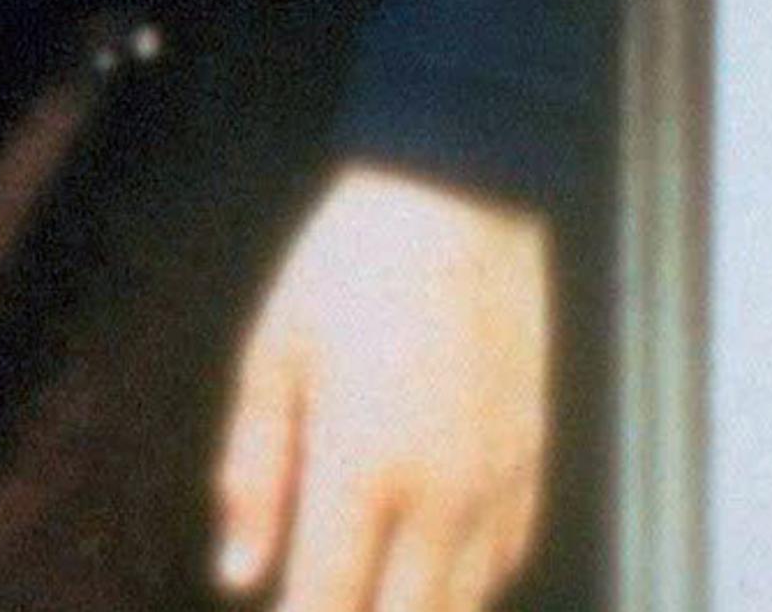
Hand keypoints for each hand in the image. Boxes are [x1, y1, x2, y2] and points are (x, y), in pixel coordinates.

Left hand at [214, 164, 550, 611]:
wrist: (459, 201)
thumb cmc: (349, 265)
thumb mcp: (273, 350)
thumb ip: (251, 470)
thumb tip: (237, 574)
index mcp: (362, 468)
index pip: (328, 604)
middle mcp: (440, 497)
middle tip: (319, 599)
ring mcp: (497, 490)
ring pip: (459, 610)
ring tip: (364, 585)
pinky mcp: (534, 472)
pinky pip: (503, 569)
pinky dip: (463, 589)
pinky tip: (425, 571)